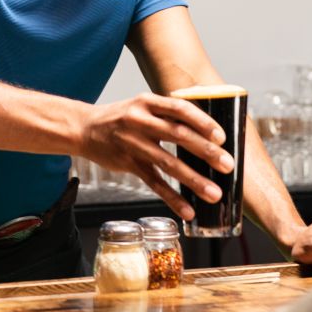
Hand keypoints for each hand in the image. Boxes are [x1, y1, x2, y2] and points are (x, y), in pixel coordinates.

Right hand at [82, 93, 233, 220]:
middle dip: (205, 151)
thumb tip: (204, 126)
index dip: (202, 122)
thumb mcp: (141, 105)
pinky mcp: (128, 164)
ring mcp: (132, 143)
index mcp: (147, 102)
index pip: (179, 108)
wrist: (84, 128)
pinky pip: (154, 183)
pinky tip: (188, 210)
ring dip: (193, 180)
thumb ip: (167, 113)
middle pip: (177, 135)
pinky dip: (172, 198)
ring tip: (214, 193)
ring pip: (167, 163)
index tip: (221, 136)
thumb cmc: (120, 117)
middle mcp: (140, 120)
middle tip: (227, 164)